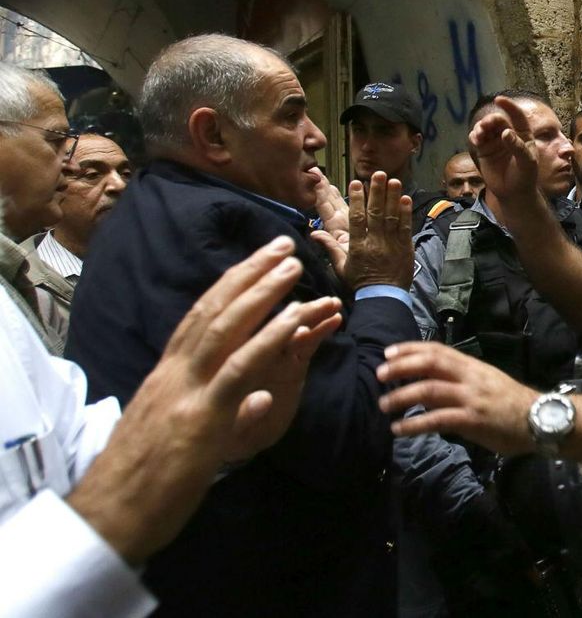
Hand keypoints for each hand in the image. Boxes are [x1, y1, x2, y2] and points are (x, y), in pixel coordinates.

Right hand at [67, 236, 342, 564]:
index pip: (199, 318)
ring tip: (292, 266)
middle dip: (249, 273)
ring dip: (262, 293)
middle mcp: (174, 374)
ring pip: (225, 328)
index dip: (230, 287)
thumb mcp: (181, 435)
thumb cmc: (144, 482)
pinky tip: (292, 319)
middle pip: (212, 310)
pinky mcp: (202, 417)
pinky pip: (239, 369)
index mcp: (167, 375)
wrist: (112, 515)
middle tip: (282, 245)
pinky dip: (267, 339)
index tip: (257, 262)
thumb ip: (215, 411)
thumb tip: (253, 400)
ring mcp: (187, 392)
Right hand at [314, 171, 413, 289]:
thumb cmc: (360, 284)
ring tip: (393, 180)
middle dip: (377, 192)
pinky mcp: (405, 248)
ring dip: (393, 197)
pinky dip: (406, 213)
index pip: (356, 218)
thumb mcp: (341, 268)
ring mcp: (392, 245)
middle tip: (378, 174)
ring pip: (392, 217)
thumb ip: (330, 248)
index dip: (356, 199)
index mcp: (357, 246)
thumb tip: (314, 233)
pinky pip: (406, 228)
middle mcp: (375, 242)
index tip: (356, 183)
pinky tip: (406, 199)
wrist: (384, 299)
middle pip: (376, 213)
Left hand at [377, 342, 539, 455]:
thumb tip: (432, 388)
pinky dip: (415, 425)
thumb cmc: (512, 403)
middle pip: (430, 363)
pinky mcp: (472, 419)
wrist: (539, 419)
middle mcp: (469, 377)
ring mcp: (471, 398)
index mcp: (472, 366)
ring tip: (383, 405)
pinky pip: (438, 419)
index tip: (388, 352)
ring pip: (429, 390)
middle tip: (379, 374)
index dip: (410, 349)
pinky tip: (399, 430)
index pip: (437, 350)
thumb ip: (460, 382)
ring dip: (402, 397)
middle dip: (401, 367)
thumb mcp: (486, 382)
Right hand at [467, 96, 540, 202]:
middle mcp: (508, 134)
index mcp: (523, 134)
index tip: (499, 99)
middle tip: (485, 127)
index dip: (508, 106)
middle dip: (490, 120)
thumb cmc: (525, 176)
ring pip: (485, 127)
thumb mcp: (526, 162)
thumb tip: (505, 132)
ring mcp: (495, 141)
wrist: (513, 193)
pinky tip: (476, 140)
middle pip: (497, 120)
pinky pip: (476, 138)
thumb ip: (517, 146)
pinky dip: (474, 136)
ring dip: (480, 127)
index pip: (517, 115)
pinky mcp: (484, 150)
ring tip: (480, 135)